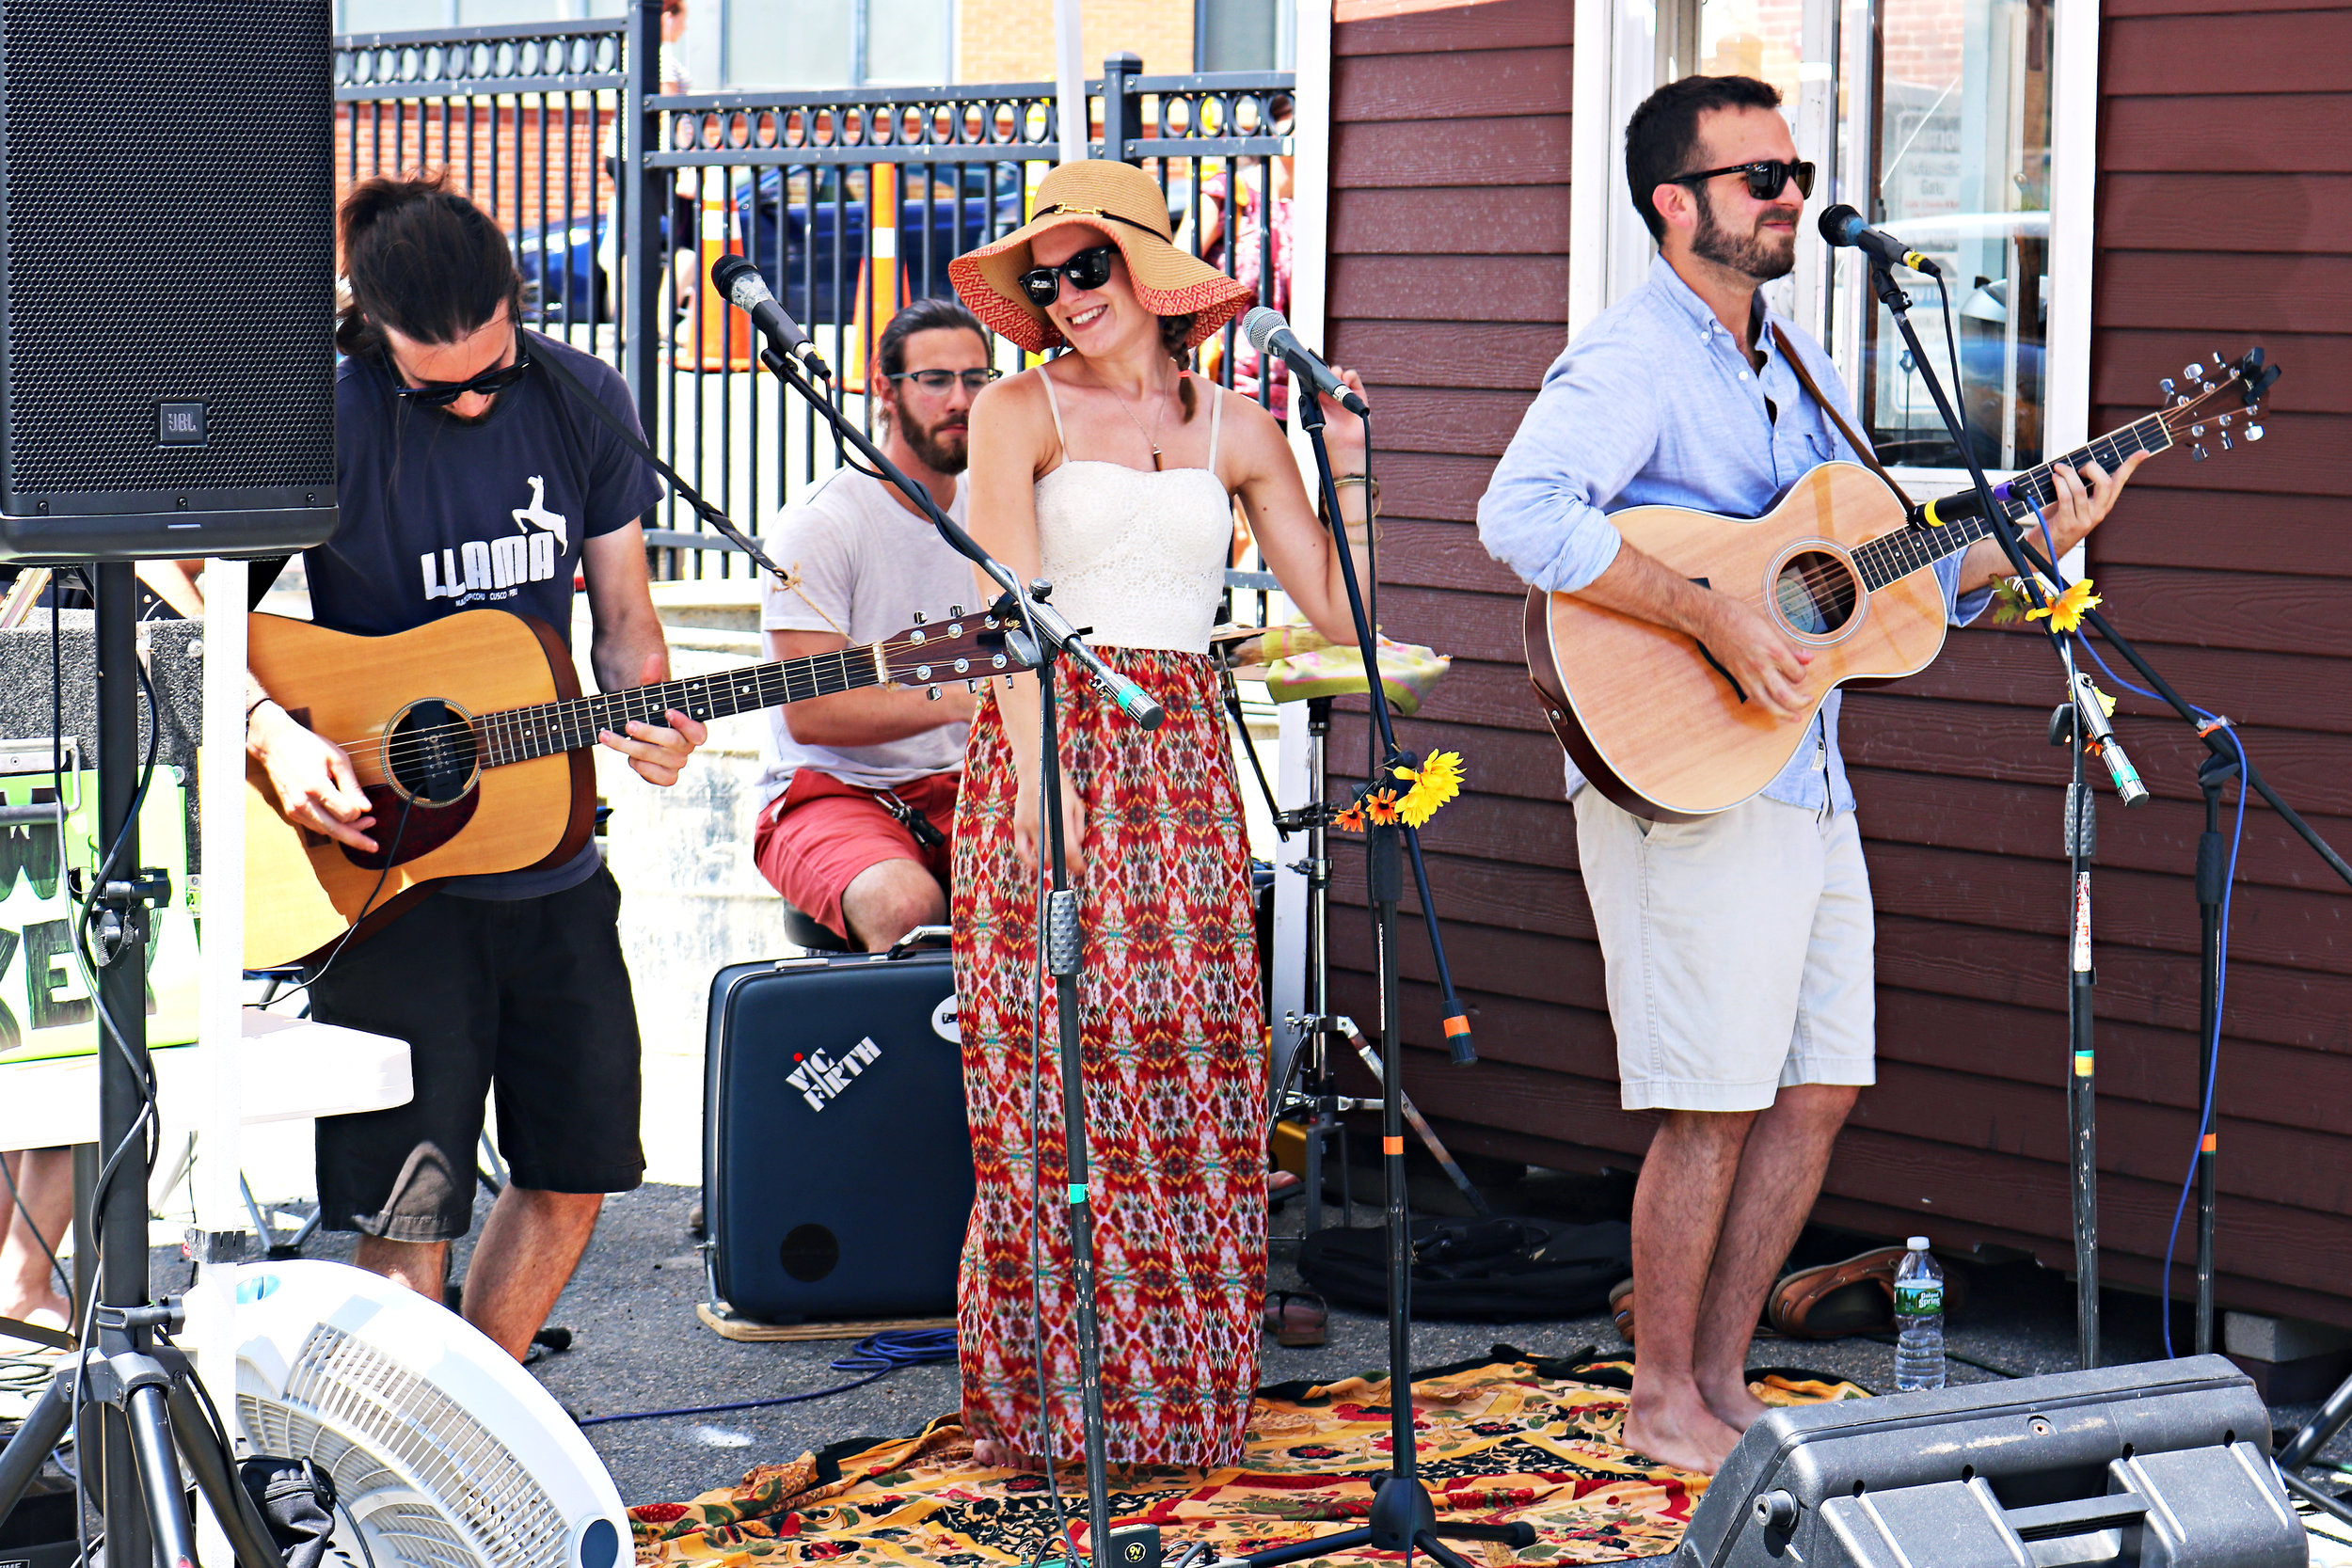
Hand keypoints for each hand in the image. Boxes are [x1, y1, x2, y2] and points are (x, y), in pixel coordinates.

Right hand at [249, 704, 377, 852]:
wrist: (275, 743)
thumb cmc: (307, 746)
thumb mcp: (337, 759)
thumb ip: (352, 785)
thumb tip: (366, 808)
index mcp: (315, 787)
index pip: (345, 814)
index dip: (359, 813)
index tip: (367, 807)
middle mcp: (302, 802)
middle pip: (335, 830)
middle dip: (356, 838)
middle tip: (373, 845)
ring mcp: (294, 809)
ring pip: (325, 831)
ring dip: (345, 832)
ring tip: (363, 826)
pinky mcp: (291, 811)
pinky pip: (315, 826)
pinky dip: (330, 827)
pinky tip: (342, 823)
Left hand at [598, 651, 708, 785]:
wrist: (640, 730)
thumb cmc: (650, 710)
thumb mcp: (650, 693)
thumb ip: (652, 677)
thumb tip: (653, 657)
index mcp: (692, 728)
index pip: (699, 732)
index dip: (685, 724)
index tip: (667, 712)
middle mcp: (688, 748)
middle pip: (674, 745)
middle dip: (649, 734)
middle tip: (629, 723)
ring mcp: (677, 763)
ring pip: (659, 760)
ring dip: (631, 748)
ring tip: (608, 736)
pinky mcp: (665, 776)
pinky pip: (659, 778)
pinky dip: (642, 768)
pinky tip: (629, 758)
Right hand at [1012, 772, 1086, 876]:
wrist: (1036, 771)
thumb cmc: (1059, 788)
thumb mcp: (1077, 805)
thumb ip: (1078, 827)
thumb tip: (1077, 846)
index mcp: (1061, 819)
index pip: (1070, 850)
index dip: (1076, 864)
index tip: (1081, 869)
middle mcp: (1044, 824)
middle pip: (1056, 856)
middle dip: (1066, 864)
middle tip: (1071, 865)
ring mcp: (1029, 826)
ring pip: (1040, 855)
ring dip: (1051, 862)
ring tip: (1057, 863)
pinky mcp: (1019, 825)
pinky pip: (1022, 850)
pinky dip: (1029, 861)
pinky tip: (1037, 864)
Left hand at [1319, 365, 1369, 465]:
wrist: (1343, 445)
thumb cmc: (1327, 433)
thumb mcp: (1314, 411)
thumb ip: (1313, 395)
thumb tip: (1309, 380)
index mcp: (1320, 398)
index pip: (1319, 379)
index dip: (1319, 375)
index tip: (1316, 374)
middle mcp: (1333, 395)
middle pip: (1330, 374)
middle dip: (1328, 373)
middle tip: (1326, 381)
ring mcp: (1346, 394)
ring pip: (1341, 374)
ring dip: (1338, 373)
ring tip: (1336, 383)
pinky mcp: (1358, 395)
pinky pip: (1354, 378)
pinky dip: (1349, 376)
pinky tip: (1345, 382)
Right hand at [1696, 593, 1813, 722]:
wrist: (1712, 619)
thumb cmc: (1740, 617)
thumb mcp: (1771, 626)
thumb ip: (1790, 646)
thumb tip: (1808, 658)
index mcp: (1774, 651)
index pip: (1797, 674)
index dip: (1803, 674)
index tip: (1801, 669)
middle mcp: (1761, 667)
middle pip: (1785, 696)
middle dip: (1800, 703)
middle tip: (1808, 701)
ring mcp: (1748, 675)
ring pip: (1768, 704)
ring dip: (1783, 714)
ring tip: (1794, 716)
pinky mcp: (1737, 678)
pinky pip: (1753, 698)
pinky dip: (1765, 706)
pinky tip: (1772, 707)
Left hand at [2033, 452, 2145, 558]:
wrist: (2043, 548)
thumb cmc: (2057, 520)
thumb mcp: (2073, 502)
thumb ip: (2080, 486)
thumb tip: (2075, 462)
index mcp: (2104, 505)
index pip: (2121, 482)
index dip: (2131, 466)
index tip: (2143, 452)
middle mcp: (2098, 512)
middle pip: (2106, 484)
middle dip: (2092, 468)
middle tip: (2079, 468)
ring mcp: (2084, 520)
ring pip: (2080, 489)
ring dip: (2067, 474)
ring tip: (2058, 469)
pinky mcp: (2068, 524)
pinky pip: (2065, 498)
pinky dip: (2059, 483)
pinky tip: (2054, 478)